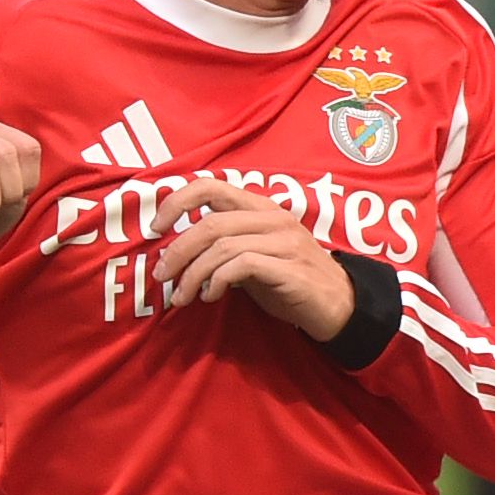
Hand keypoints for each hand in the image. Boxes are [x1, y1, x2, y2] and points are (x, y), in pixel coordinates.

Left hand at [158, 175, 358, 343]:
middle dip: (178, 250)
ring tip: (182, 296)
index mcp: (261, 208)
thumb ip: (223, 249)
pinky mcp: (290, 269)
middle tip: (161, 275)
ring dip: (193, 274)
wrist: (339, 307)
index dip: (177, 201)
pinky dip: (218, 281)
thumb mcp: (253, 259)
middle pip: (211, 222)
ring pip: (222, 246)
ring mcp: (285, 242)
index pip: (211, 186)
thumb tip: (178, 254)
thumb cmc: (290, 282)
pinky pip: (242, 266)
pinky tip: (212, 295)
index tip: (155, 227)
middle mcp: (273, 218)